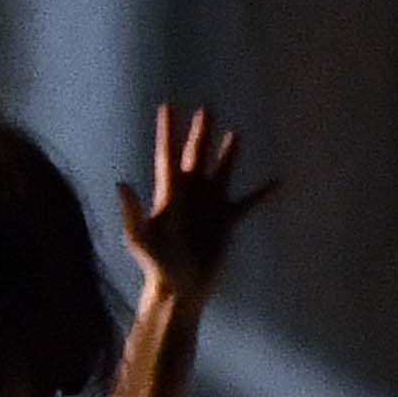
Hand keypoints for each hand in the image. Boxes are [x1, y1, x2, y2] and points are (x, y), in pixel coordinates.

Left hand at [115, 103, 277, 301]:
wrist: (178, 288)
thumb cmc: (155, 264)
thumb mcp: (139, 237)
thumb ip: (132, 210)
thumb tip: (120, 183)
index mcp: (168, 194)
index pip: (167, 155)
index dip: (167, 131)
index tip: (167, 107)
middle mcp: (189, 194)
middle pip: (196, 156)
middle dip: (200, 132)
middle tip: (206, 108)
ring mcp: (209, 206)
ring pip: (221, 171)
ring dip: (228, 153)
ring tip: (235, 132)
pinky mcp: (226, 222)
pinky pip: (248, 203)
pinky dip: (262, 193)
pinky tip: (277, 182)